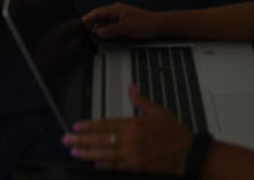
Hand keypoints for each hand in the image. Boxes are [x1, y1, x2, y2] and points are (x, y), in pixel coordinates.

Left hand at [64, 85, 192, 173]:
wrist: (187, 152)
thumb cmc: (174, 133)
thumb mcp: (158, 111)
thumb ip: (141, 99)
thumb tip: (132, 87)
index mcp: (134, 125)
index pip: (105, 124)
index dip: (89, 126)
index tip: (76, 126)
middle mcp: (130, 141)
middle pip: (100, 140)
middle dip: (81, 140)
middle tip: (66, 140)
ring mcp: (132, 155)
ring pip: (104, 155)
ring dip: (87, 153)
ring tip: (74, 152)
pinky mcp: (136, 166)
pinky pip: (115, 166)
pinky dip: (103, 165)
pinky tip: (94, 163)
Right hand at [81, 2, 160, 39]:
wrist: (159, 27)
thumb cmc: (146, 23)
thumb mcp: (126, 28)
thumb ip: (111, 30)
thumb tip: (98, 32)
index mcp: (115, 9)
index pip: (97, 13)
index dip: (87, 19)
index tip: (79, 25)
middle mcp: (115, 13)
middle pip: (98, 19)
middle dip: (91, 27)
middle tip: (85, 36)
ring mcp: (118, 19)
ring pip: (103, 25)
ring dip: (98, 32)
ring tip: (93, 39)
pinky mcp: (121, 26)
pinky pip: (109, 30)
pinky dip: (105, 34)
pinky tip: (103, 40)